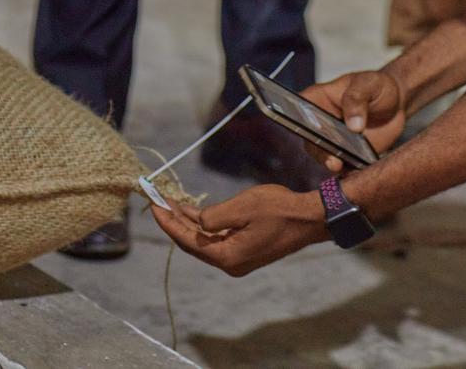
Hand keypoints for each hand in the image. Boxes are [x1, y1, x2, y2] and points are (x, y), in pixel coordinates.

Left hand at [151, 184, 326, 276]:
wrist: (311, 219)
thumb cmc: (280, 210)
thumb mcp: (243, 207)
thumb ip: (214, 216)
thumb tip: (199, 221)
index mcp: (227, 256)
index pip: (187, 241)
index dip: (168, 222)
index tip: (153, 206)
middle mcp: (230, 263)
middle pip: (193, 244)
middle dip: (175, 222)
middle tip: (158, 202)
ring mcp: (239, 259)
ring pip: (205, 241)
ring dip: (189, 223)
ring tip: (172, 204)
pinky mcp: (246, 251)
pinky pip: (219, 239)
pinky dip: (206, 227)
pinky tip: (196, 213)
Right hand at [300, 70, 405, 171]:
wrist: (396, 104)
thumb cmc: (377, 86)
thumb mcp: (368, 84)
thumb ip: (357, 100)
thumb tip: (353, 126)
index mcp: (316, 99)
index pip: (296, 109)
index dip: (296, 119)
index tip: (306, 129)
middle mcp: (318, 123)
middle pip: (309, 138)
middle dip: (318, 149)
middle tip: (331, 159)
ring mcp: (331, 141)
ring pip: (324, 156)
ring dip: (333, 163)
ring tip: (342, 167)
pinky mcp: (346, 156)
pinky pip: (343, 168)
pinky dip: (349, 171)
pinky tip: (358, 173)